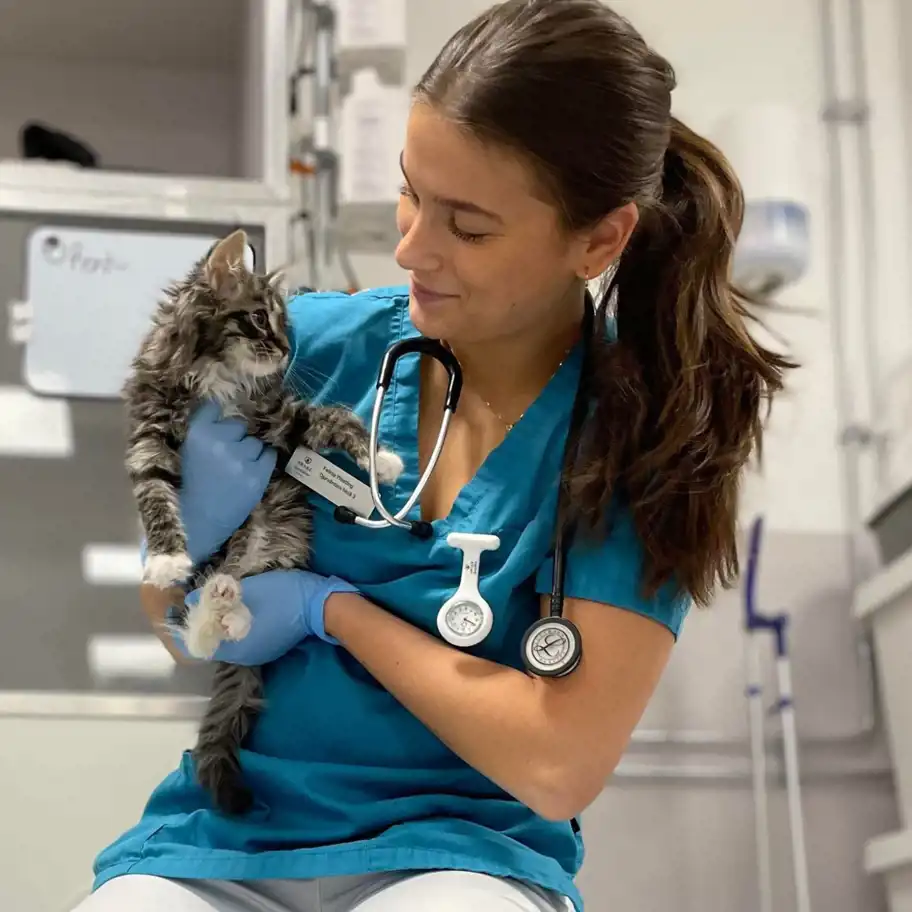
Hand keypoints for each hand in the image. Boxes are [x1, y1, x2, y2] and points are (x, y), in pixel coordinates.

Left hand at [172, 569, 358, 664]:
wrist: (320, 604)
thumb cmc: (282, 595)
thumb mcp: (247, 589)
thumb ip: (214, 596)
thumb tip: (189, 600)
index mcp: (235, 647)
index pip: (199, 646)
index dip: (189, 630)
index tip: (185, 613)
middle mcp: (245, 657)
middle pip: (215, 644)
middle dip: (206, 624)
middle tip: (203, 603)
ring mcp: (260, 654)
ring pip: (231, 642)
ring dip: (223, 625)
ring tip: (221, 604)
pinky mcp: (271, 647)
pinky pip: (246, 640)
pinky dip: (238, 628)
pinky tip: (243, 611)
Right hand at [181, 400, 276, 563]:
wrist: (197, 521)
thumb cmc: (191, 485)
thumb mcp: (188, 451)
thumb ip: (204, 430)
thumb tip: (224, 406)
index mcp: (198, 434)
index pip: (215, 407)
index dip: (219, 417)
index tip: (220, 424)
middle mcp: (220, 442)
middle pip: (240, 425)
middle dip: (236, 437)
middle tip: (226, 455)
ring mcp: (241, 459)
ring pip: (256, 442)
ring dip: (250, 451)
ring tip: (237, 467)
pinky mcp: (257, 476)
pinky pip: (270, 456)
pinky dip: (263, 461)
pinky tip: (251, 471)